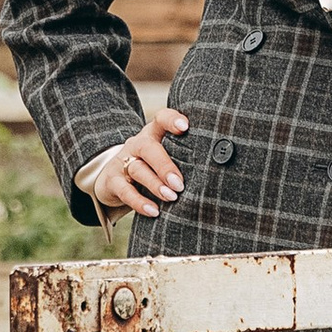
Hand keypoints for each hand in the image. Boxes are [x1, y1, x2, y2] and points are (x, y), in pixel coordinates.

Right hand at [80, 106, 188, 220]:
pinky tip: (154, 211)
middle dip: (164, 165)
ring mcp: (122, 161)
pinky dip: (140, 202)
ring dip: (155, 184)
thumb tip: (219, 170)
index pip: (161, 119)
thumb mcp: (166, 156)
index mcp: (153, 134)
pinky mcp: (112, 181)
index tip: (186, 126)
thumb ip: (185, 157)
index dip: (171, 120)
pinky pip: (125, 191)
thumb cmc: (151, 166)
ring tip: (171, 197)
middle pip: (148, 148)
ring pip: (137, 169)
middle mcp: (137, 144)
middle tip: (179, 183)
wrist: (113, 177)